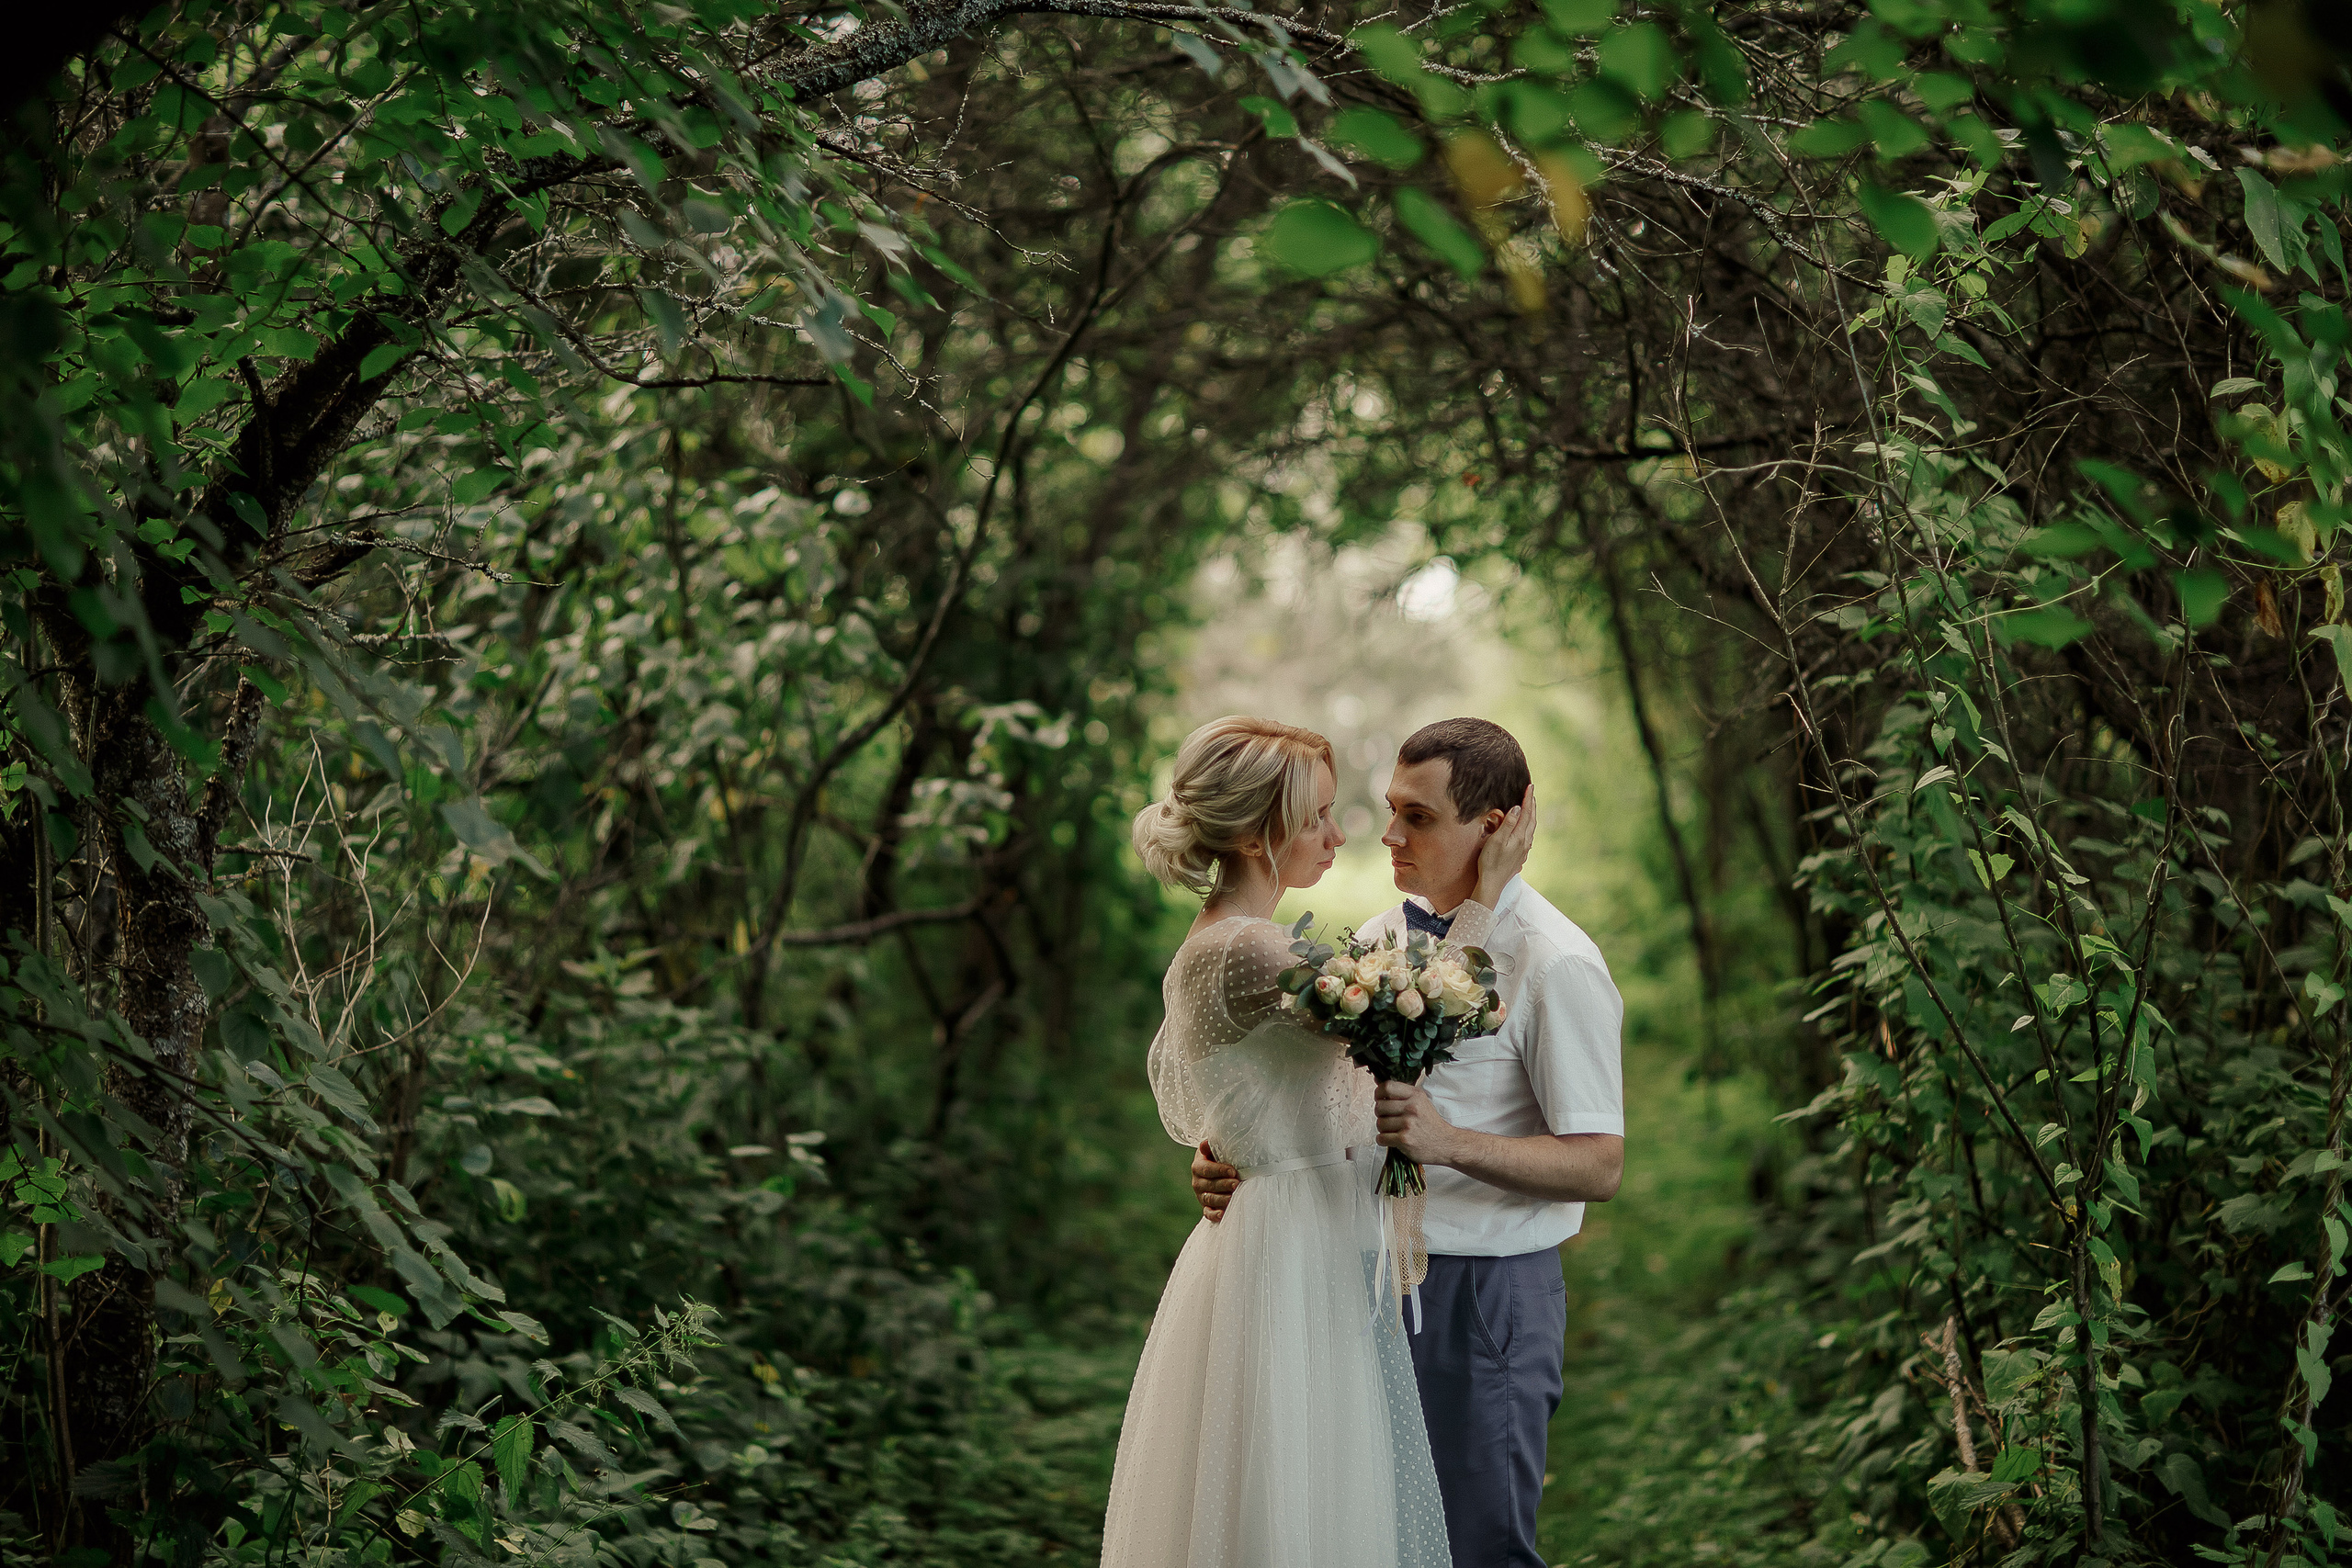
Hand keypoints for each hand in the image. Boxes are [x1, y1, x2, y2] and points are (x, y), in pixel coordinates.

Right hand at [1191, 1140, 1238, 1222]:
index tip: (1232, 1171)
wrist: (1219, 1170)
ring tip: (1233, 1197)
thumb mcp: (1215, 1150)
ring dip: (1221, 1199)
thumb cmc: (1219, 1158)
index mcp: (1198, 1167)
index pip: (1206, 1169)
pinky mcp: (1206, 1207)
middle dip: (1223, 1185)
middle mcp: (1197, 1182)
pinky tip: (1222, 1214)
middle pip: (1209, 1185)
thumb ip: (1211, 1147)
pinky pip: (1208, 1213)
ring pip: (1209, 1199)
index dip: (1219, 1170)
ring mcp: (1201, 1196)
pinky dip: (1214, 1215)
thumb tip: (1205, 1144)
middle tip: (1236, 1183)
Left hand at [1375, 1080, 1458, 1165]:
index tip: (1380, 1099)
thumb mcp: (1421, 1102)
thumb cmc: (1431, 1124)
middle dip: (1381, 1114)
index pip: (1387, 1087)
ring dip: (1383, 1129)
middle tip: (1389, 1118)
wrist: (1446, 1144)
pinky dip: (1384, 1140)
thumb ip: (1403, 1094)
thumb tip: (1379, 1085)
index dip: (1379, 1094)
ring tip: (1394, 1130)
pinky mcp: (1404, 1139)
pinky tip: (1393, 1139)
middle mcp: (1412, 1107)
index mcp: (1415, 1095)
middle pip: (1380, 1106)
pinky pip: (1381, 1138)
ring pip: (1379, 1123)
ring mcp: (1408, 1124)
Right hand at [1474, 784, 1537, 909]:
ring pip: (1530, 829)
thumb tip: (1517, 808)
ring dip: (1530, 816)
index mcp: (1520, 837)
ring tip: (1529, 807)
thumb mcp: (1496, 840)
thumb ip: (1508, 823)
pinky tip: (1525, 829)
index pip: (1526, 813)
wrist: (1492, 884)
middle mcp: (1525, 843)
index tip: (1530, 786)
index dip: (1528, 799)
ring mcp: (1523, 850)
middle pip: (1531, 820)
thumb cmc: (1490, 862)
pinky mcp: (1520, 856)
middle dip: (1531, 805)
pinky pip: (1527, 837)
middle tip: (1531, 792)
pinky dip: (1528, 827)